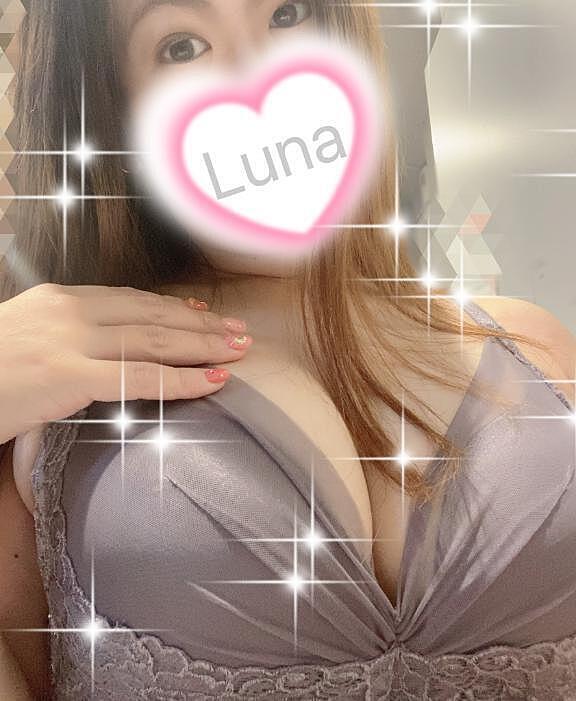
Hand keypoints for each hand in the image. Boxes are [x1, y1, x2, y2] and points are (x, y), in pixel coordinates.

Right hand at [0, 283, 251, 444]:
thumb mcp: (22, 340)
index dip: (172, 306)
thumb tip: (91, 354)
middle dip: (201, 324)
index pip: (130, 299)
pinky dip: (183, 380)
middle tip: (238, 331)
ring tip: (239, 350)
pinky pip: (142, 377)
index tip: (202, 312)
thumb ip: (61, 338)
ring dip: (204, 345)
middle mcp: (70, 311)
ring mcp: (71, 341)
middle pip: (152, 315)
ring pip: (155, 339)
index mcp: (58, 300)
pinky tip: (213, 380)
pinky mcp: (70, 374)